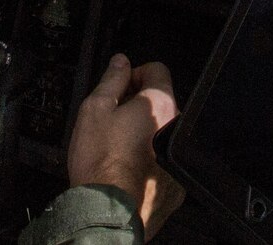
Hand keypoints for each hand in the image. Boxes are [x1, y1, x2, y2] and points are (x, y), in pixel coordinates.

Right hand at [67, 54, 186, 239]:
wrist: (105, 210)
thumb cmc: (99, 162)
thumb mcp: (95, 109)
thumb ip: (112, 79)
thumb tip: (121, 62)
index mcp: (159, 104)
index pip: (157, 70)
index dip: (134, 74)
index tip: (121, 87)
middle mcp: (175, 127)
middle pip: (159, 102)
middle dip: (137, 105)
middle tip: (113, 119)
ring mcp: (177, 157)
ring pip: (161, 132)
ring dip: (144, 132)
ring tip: (117, 146)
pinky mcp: (176, 182)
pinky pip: (163, 160)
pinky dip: (149, 159)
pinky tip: (128, 166)